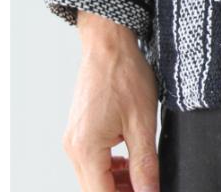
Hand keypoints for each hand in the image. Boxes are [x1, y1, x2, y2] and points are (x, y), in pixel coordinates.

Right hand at [62, 11, 159, 191]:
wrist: (109, 44)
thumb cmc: (124, 74)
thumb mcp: (143, 122)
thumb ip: (145, 164)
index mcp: (86, 149)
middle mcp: (73, 148)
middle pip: (94, 190)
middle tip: (147, 187)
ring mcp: (73, 139)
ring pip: (93, 178)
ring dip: (116, 183)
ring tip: (142, 176)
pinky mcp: (79, 131)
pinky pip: (91, 161)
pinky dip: (110, 167)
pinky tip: (129, 161)